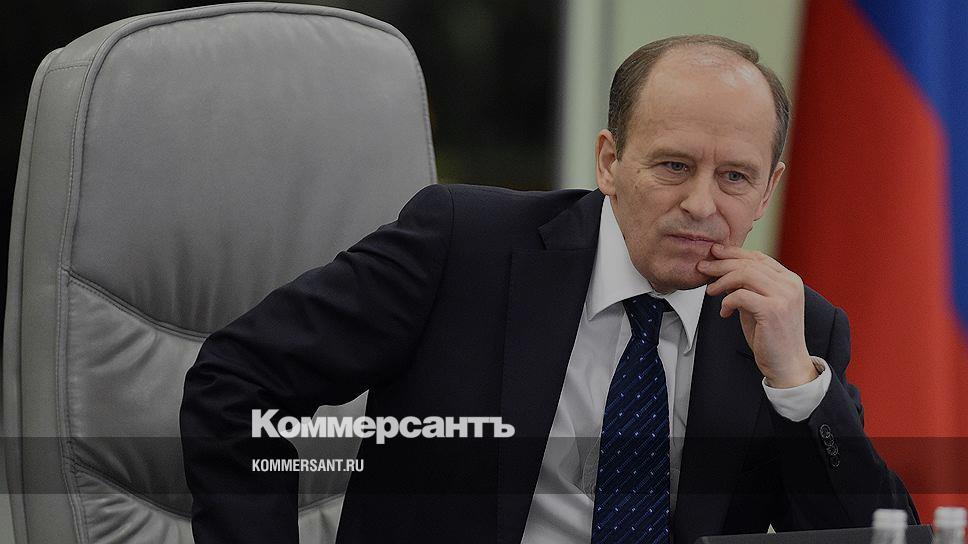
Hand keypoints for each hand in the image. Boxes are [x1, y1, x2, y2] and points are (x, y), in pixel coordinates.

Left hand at [697, 244, 817, 387]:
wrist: (787, 364)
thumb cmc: (772, 336)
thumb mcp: (760, 305)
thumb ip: (748, 287)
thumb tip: (724, 273)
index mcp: (789, 280)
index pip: (758, 257)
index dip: (734, 252)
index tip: (714, 253)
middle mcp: (789, 284)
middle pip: (748, 263)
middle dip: (721, 264)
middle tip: (703, 267)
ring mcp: (783, 296)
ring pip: (744, 275)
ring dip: (721, 281)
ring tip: (710, 291)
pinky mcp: (773, 310)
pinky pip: (740, 295)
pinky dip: (727, 302)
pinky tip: (724, 312)